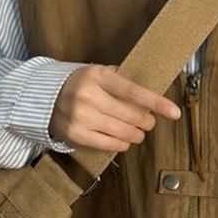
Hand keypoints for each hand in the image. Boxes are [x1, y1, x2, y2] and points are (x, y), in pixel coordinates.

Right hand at [50, 64, 182, 152]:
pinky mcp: (76, 135)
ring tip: (137, 132)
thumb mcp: (97, 73)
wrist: (43, 98)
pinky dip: (123, 144)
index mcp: (97, 76)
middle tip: (148, 121)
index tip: (174, 112)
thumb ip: (122, 80)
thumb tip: (150, 92)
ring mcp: (81, 117)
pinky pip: (111, 145)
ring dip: (137, 135)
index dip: (157, 103)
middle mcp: (89, 96)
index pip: (134, 91)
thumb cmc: (79, 84)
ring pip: (125, 133)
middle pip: (133, 116)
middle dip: (147, 121)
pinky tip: (123, 139)